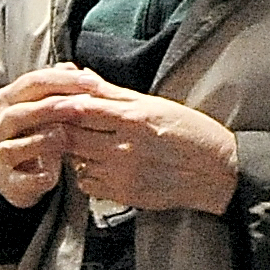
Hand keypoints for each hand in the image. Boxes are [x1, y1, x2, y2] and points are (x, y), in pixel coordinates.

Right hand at [0, 64, 102, 207]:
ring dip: (42, 139)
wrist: (17, 168)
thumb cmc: (39, 129)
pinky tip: (51, 174)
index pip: (34, 82)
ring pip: (16, 144)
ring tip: (67, 136)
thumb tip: (76, 67)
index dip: (63, 80)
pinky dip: (35, 176)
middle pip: (21, 111)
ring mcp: (3, 151)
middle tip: (83, 105)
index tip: (93, 82)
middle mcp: (2, 123)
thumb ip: (61, 88)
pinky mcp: (10, 179)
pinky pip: (21, 178)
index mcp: (10, 99)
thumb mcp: (48, 105)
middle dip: (53, 106)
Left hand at [38, 84, 240, 214]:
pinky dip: (85, 174)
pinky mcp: (124, 194)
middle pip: (72, 136)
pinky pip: (87, 184)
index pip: (80, 108)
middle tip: (60, 125)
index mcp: (134, 117)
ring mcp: (123, 173)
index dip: (60, 106)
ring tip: (85, 144)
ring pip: (76, 161)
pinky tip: (98, 164)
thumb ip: (111, 92)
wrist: (217, 171)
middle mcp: (125, 146)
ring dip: (73, 152)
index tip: (52, 104)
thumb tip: (78, 74)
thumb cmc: (188, 131)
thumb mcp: (153, 104)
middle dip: (61, 130)